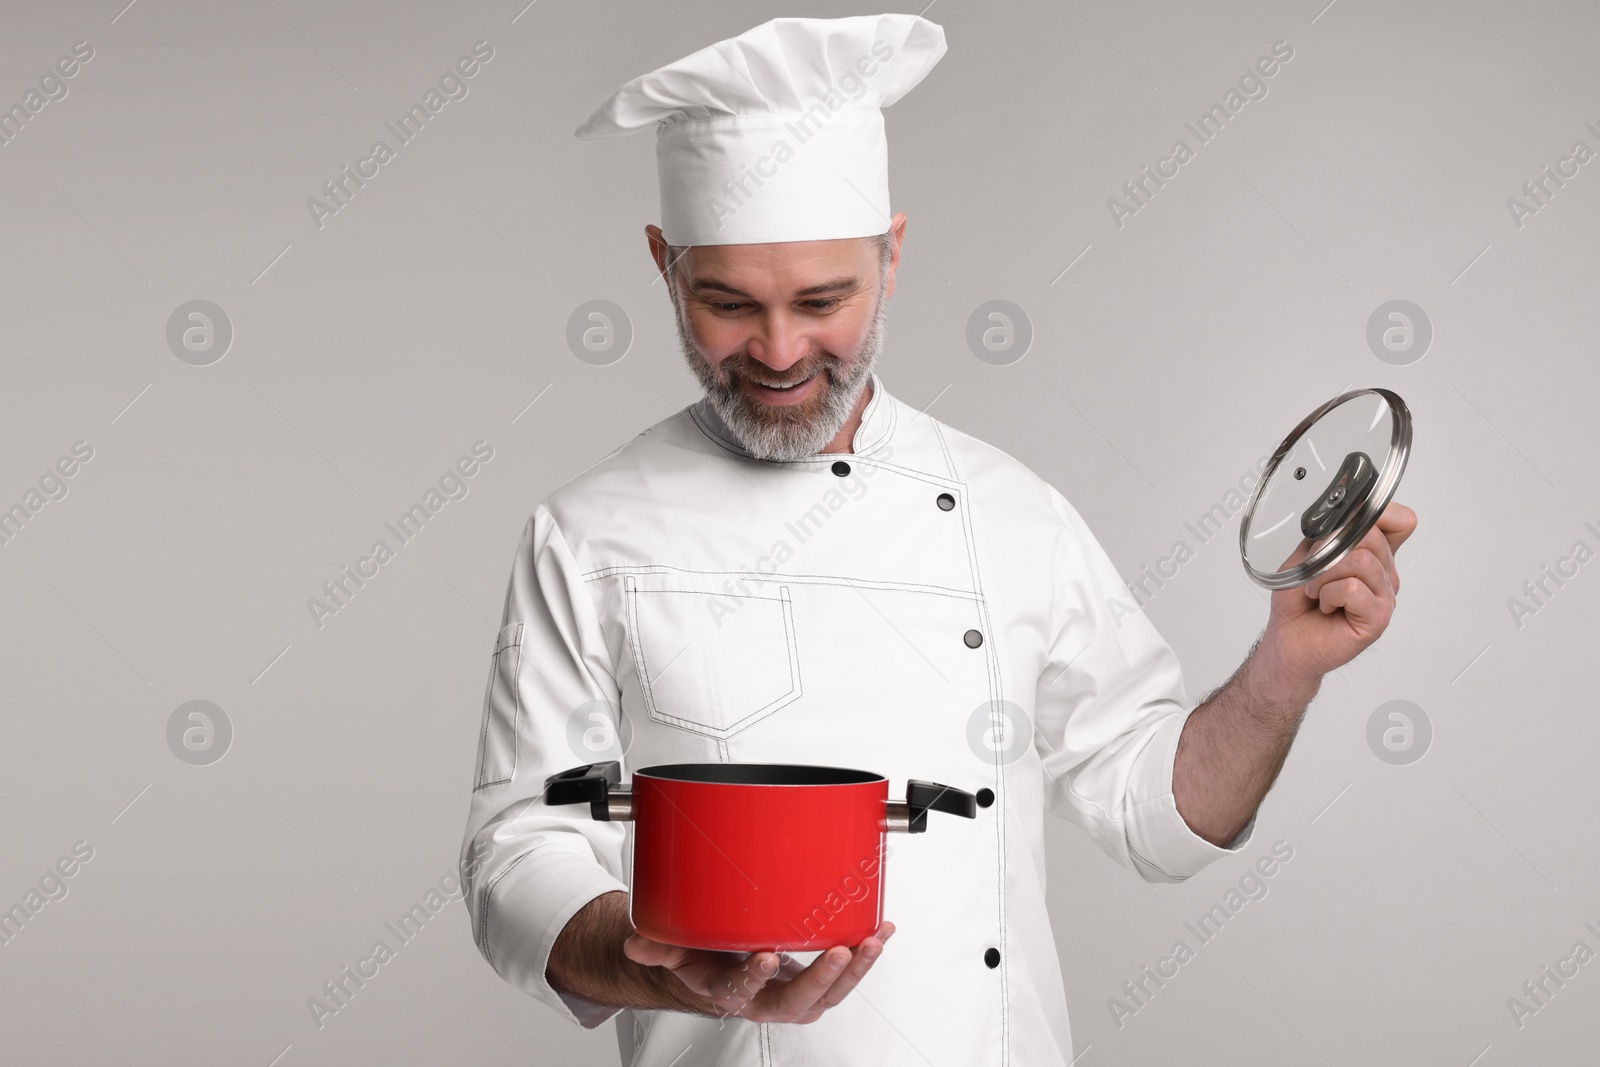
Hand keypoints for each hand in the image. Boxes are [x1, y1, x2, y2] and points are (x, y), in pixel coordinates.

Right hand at [623, 921, 894, 1023]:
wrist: (720, 970)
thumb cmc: (703, 959)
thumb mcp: (676, 952)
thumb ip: (659, 947)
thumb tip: (638, 943)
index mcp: (731, 992)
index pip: (742, 992)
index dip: (754, 978)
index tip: (765, 958)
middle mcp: (768, 1000)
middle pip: (800, 1001)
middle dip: (823, 978)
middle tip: (840, 952)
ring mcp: (796, 993)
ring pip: (830, 993)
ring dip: (856, 969)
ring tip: (873, 941)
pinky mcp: (815, 980)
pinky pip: (845, 974)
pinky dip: (866, 953)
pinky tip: (881, 930)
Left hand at [1262, 502, 1417, 683]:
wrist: (1288, 638)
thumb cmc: (1298, 599)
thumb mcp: (1307, 555)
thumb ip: (1328, 534)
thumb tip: (1346, 517)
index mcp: (1374, 554)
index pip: (1401, 520)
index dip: (1377, 514)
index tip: (1344, 527)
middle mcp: (1385, 573)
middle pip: (1372, 535)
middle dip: (1331, 548)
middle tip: (1314, 571)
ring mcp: (1385, 595)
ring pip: (1361, 561)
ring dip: (1325, 575)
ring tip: (1317, 591)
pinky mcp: (1379, 616)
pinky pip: (1353, 588)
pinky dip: (1328, 594)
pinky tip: (1326, 606)